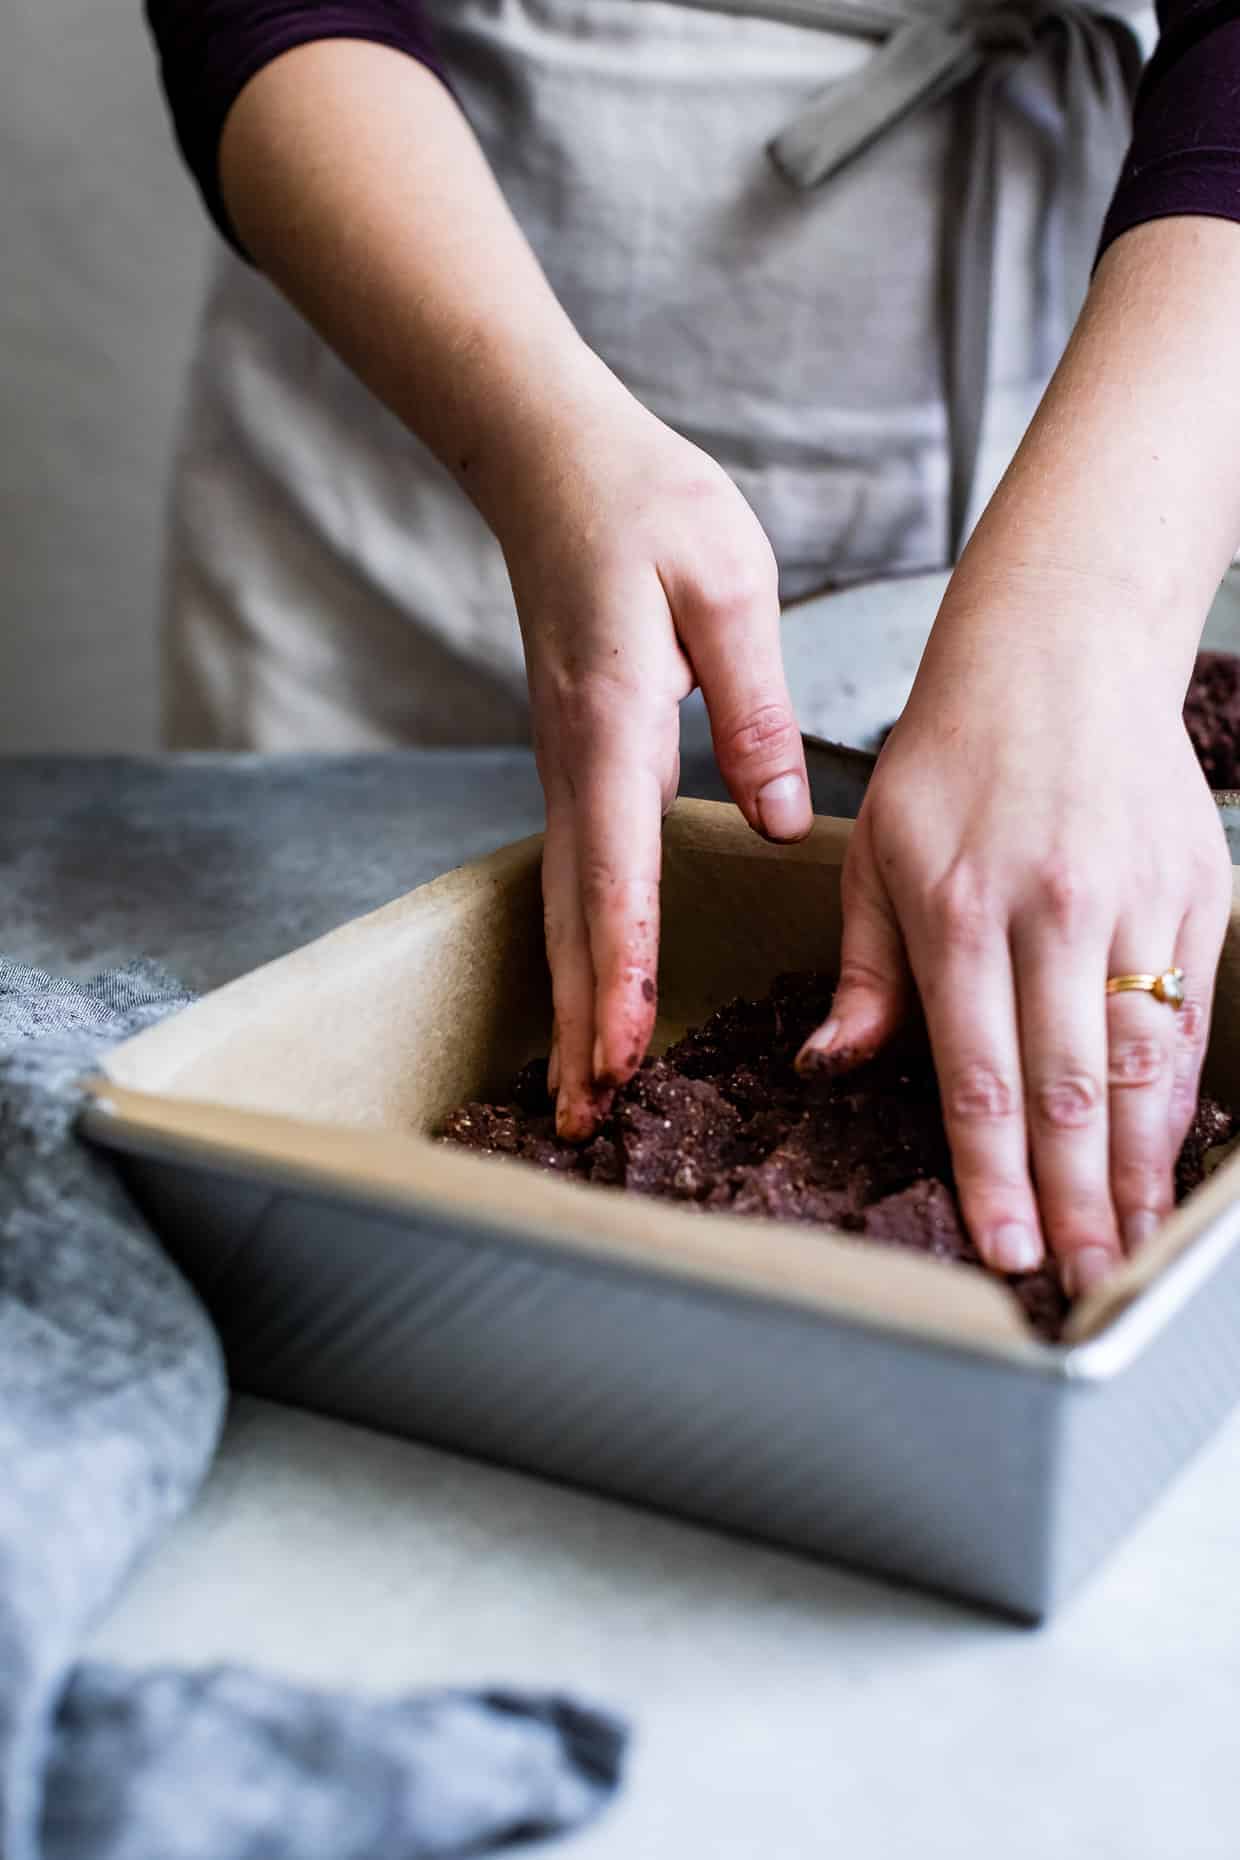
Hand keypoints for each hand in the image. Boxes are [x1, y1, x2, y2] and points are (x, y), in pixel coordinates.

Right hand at [489, 359, 811, 1137]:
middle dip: (580, 1023)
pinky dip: (581, 948)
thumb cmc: (646, 509)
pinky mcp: (576, 762)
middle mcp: (575, 760)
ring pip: (566, 905)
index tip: (622, 1052)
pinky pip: (578, 874)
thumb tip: (776, 820)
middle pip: (574, 915)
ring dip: (571, 1001)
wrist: (555, 465)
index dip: (619, 969)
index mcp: (614, 722)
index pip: (617, 868)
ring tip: (581, 1091)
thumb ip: (751, 706)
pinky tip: (594, 992)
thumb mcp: (725, 585)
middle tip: (585, 1121)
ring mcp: (565, 766)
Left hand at [798, 575, 1230, 1296]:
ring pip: (1144, 1061)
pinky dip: (1180, 1094)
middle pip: (1068, 1086)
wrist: (1061, 649)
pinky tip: (1166, 1154)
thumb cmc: (951, 756)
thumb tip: (832, 1067)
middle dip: (1073, 1199)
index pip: (978, 1074)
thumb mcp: (875, 852)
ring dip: (1136, 1166)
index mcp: (959, 908)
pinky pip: (1191, 1014)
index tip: (1004, 1250)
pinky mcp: (1196, 891)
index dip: (993, 1175)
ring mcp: (1134, 903)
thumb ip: (866, 972)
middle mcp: (1052, 912)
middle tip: (1078, 1283)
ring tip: (1128, 1245)